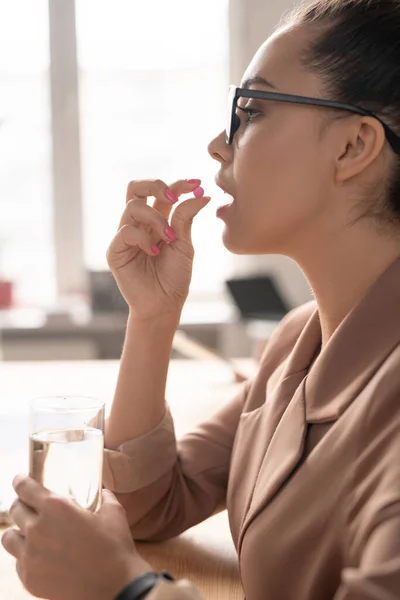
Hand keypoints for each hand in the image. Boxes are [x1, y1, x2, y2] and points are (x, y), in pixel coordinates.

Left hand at [2, 475, 151, 599]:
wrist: (115, 587)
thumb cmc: (115, 547)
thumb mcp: (113, 513)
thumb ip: (103, 498)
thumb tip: (102, 492)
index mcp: (56, 507)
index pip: (24, 488)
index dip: (20, 481)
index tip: (20, 479)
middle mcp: (37, 529)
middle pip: (15, 510)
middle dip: (22, 505)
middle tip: (32, 507)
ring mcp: (30, 556)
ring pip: (9, 537)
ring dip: (19, 532)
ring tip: (31, 534)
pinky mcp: (29, 578)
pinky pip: (18, 562)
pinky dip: (26, 556)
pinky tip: (41, 556)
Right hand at [106, 178, 209, 320]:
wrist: (165, 304)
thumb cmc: (174, 277)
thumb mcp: (185, 244)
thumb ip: (186, 218)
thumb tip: (202, 194)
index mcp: (156, 221)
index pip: (160, 192)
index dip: (177, 184)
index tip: (197, 183)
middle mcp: (138, 225)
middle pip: (136, 188)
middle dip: (155, 186)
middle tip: (173, 197)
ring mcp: (125, 236)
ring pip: (133, 207)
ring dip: (156, 218)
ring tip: (170, 238)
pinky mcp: (115, 251)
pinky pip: (126, 231)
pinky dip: (144, 238)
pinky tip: (155, 251)